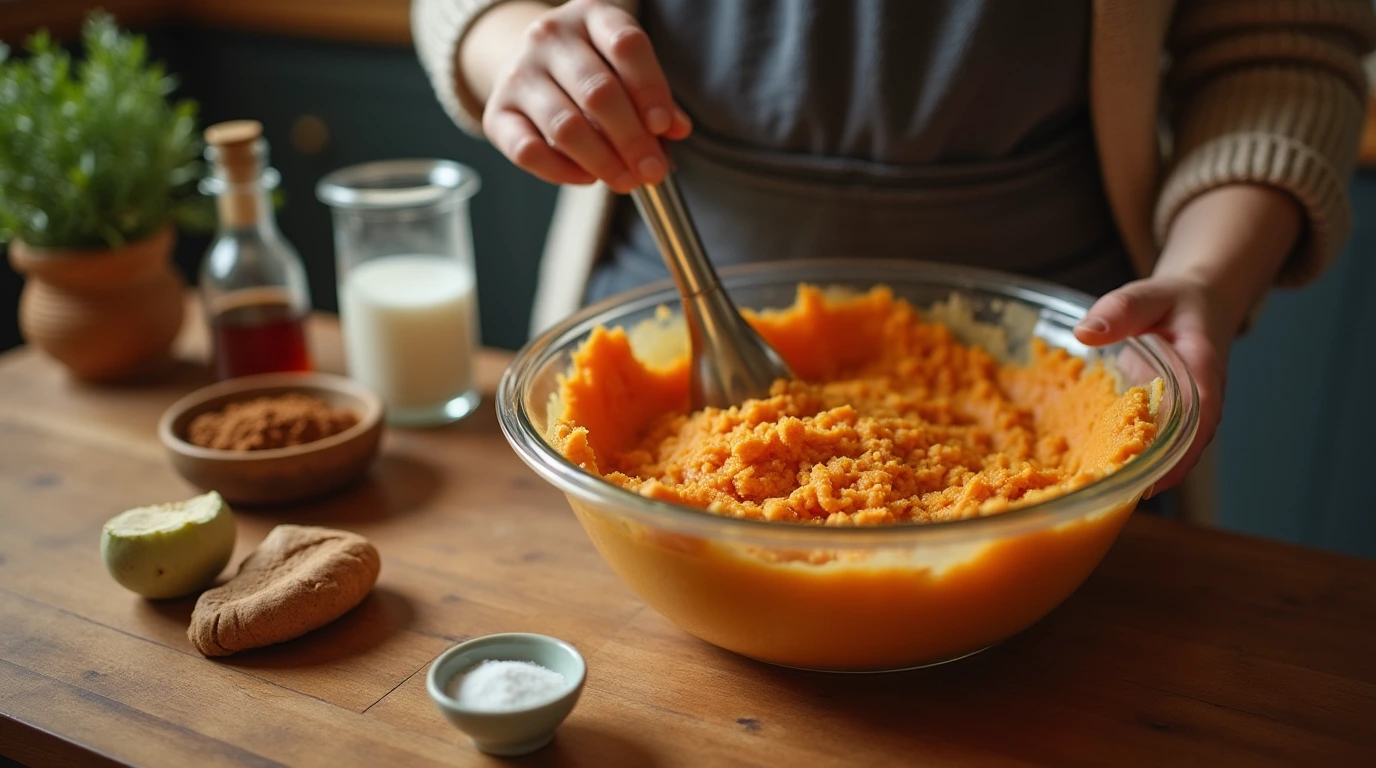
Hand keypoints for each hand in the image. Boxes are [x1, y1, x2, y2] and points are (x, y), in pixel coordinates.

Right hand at [479, 0, 691, 191]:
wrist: (530, 64)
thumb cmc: (591, 67)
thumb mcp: (626, 66)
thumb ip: (654, 95)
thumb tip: (677, 129)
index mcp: (591, 16)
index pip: (626, 46)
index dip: (650, 90)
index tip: (665, 127)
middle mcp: (549, 37)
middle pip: (597, 92)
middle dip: (632, 139)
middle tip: (652, 170)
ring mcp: (518, 73)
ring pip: (564, 126)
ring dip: (602, 161)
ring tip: (626, 180)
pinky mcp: (497, 112)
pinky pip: (529, 151)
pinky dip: (563, 172)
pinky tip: (588, 178)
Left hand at [1073, 275, 1230, 494]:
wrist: (1197, 305)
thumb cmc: (1172, 303)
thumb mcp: (1148, 296)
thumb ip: (1120, 310)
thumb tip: (1084, 333)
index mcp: (1202, 373)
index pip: (1199, 420)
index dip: (1177, 454)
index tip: (1152, 481)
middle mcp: (1201, 403)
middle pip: (1185, 450)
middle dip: (1154, 476)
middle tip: (1114, 499)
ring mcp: (1188, 415)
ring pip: (1172, 454)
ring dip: (1142, 474)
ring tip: (1104, 498)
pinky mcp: (1171, 419)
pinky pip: (1157, 445)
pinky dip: (1133, 459)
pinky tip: (1100, 473)